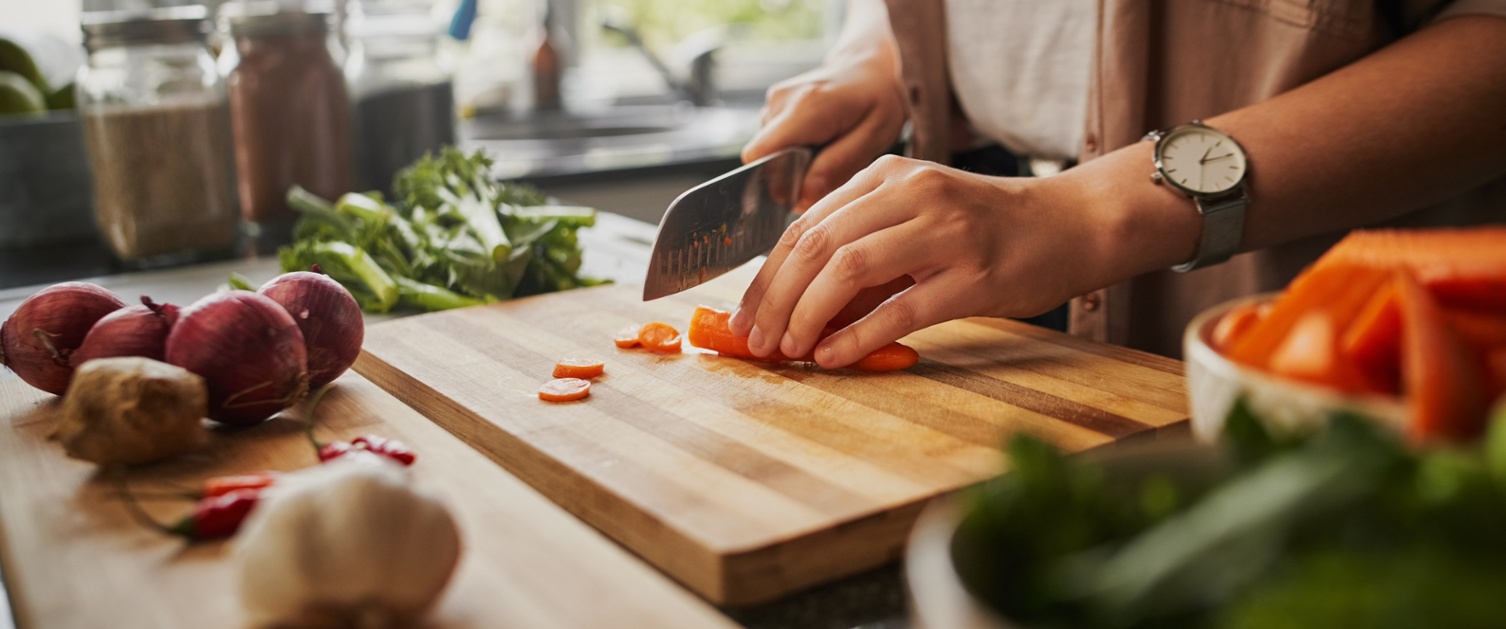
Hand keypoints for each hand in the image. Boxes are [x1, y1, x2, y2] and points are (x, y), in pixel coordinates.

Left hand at [728, 155, 1113, 367]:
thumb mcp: (917, 224)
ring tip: (788, 350)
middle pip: (817, 245)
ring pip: (849, 268)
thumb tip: (799, 311)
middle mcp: (911, 194)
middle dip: (776, 299)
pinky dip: (857, 335)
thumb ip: (863, 256)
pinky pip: (901, 308)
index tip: (745, 316)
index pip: (805, 225)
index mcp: (888, 177)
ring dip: (807, 315)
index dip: (767, 275)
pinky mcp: (974, 275)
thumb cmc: (989, 231)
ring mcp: (944, 231)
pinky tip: (832, 356)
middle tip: (757, 341)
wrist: (1071, 224)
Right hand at [741, 51, 906, 211]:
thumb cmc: (877, 100)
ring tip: (828, 148)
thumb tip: (801, 197)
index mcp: (805, 107)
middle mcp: (780, 101)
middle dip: (791, 175)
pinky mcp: (773, 107)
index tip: (804, 190)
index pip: (760, 156)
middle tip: (829, 167)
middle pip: (765, 159)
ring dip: (795, 162)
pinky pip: (775, 143)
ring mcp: (773, 102)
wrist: (869, 66)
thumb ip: (836, 167)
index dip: (775, 182)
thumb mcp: (873, 136)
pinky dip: (794, 151)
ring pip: (770, 153)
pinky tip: (819, 140)